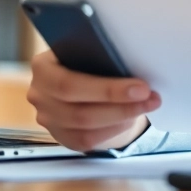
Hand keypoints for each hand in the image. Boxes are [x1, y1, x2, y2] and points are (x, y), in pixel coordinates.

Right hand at [27, 49, 158, 151]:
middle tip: (151, 98)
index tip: (141, 86)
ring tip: (147, 106)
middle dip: (121, 105)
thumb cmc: (88, 58)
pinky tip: (130, 119)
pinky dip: (112, 130)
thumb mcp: (88, 50)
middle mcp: (39, 94)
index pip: (69, 83)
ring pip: (85, 128)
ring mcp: (47, 118)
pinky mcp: (60, 135)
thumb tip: (130, 64)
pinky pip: (86, 141)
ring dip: (121, 118)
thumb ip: (99, 55)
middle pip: (80, 111)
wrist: (79, 77)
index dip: (108, 89)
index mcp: (42, 66)